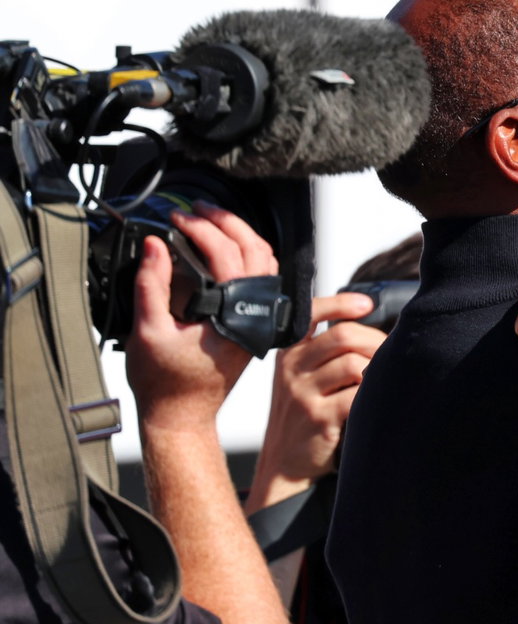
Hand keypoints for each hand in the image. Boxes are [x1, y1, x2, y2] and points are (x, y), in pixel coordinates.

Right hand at [126, 202, 277, 431]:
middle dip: (226, 221)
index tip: (176, 218)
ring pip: (264, 262)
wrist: (181, 414)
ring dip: (240, 235)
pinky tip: (222, 247)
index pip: (226, 256)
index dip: (200, 229)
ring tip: (209, 220)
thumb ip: (151, 285)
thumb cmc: (165, 383)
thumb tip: (155, 245)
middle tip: (197, 209)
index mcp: (233, 317)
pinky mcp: (253, 321)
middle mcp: (254, 315)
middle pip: (255, 250)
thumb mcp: (148, 331)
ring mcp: (258, 318)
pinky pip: (260, 277)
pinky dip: (245, 255)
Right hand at [245, 292, 384, 511]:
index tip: (367, 304)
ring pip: (354, 364)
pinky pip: (357, 395)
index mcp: (288, 354)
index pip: (310, 314)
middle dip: (376, 342)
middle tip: (390, 356)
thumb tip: (371, 330)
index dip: (340, 303)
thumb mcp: (300, 380)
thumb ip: (324, 354)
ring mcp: (303, 393)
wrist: (284, 466)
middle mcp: (292, 369)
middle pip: (344, 336)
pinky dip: (374, 395)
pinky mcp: (318, 417)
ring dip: (377, 371)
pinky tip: (376, 401)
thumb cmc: (302, 419)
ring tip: (383, 382)